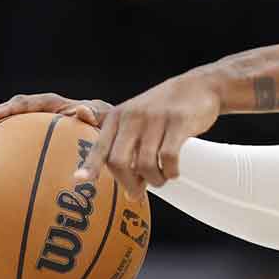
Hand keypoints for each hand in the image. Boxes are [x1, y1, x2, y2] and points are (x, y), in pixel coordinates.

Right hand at [0, 93, 111, 154]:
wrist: (110, 134)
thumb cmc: (109, 130)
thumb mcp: (105, 123)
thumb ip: (93, 117)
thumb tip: (81, 110)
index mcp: (54, 105)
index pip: (26, 104)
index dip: (8, 110)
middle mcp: (38, 113)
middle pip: (2, 113)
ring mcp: (31, 128)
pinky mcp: (29, 143)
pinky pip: (5, 149)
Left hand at [75, 68, 222, 198]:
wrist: (199, 86)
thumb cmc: (164, 108)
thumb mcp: (136, 115)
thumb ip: (121, 139)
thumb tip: (118, 177)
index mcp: (118, 116)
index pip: (100, 146)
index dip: (90, 165)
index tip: (79, 180)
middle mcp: (133, 117)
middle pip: (119, 161)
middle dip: (128, 183)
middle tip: (138, 192)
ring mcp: (156, 119)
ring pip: (145, 164)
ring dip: (154, 180)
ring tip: (161, 179)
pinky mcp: (178, 122)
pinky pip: (169, 157)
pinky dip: (171, 172)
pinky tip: (174, 172)